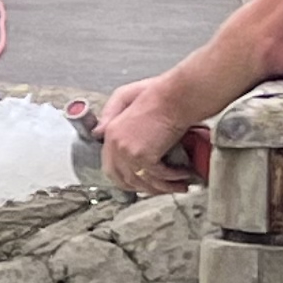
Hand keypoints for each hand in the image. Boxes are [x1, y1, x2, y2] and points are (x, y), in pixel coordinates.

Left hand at [93, 81, 197, 195]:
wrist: (175, 96)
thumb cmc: (158, 95)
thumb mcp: (125, 96)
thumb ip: (110, 113)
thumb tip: (97, 134)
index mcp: (111, 132)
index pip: (111, 167)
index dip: (126, 179)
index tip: (141, 183)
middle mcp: (116, 144)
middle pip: (125, 179)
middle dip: (145, 188)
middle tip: (160, 188)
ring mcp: (128, 152)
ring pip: (144, 181)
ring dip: (163, 187)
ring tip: (179, 185)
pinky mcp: (145, 156)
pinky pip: (160, 176)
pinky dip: (174, 179)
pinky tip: (185, 176)